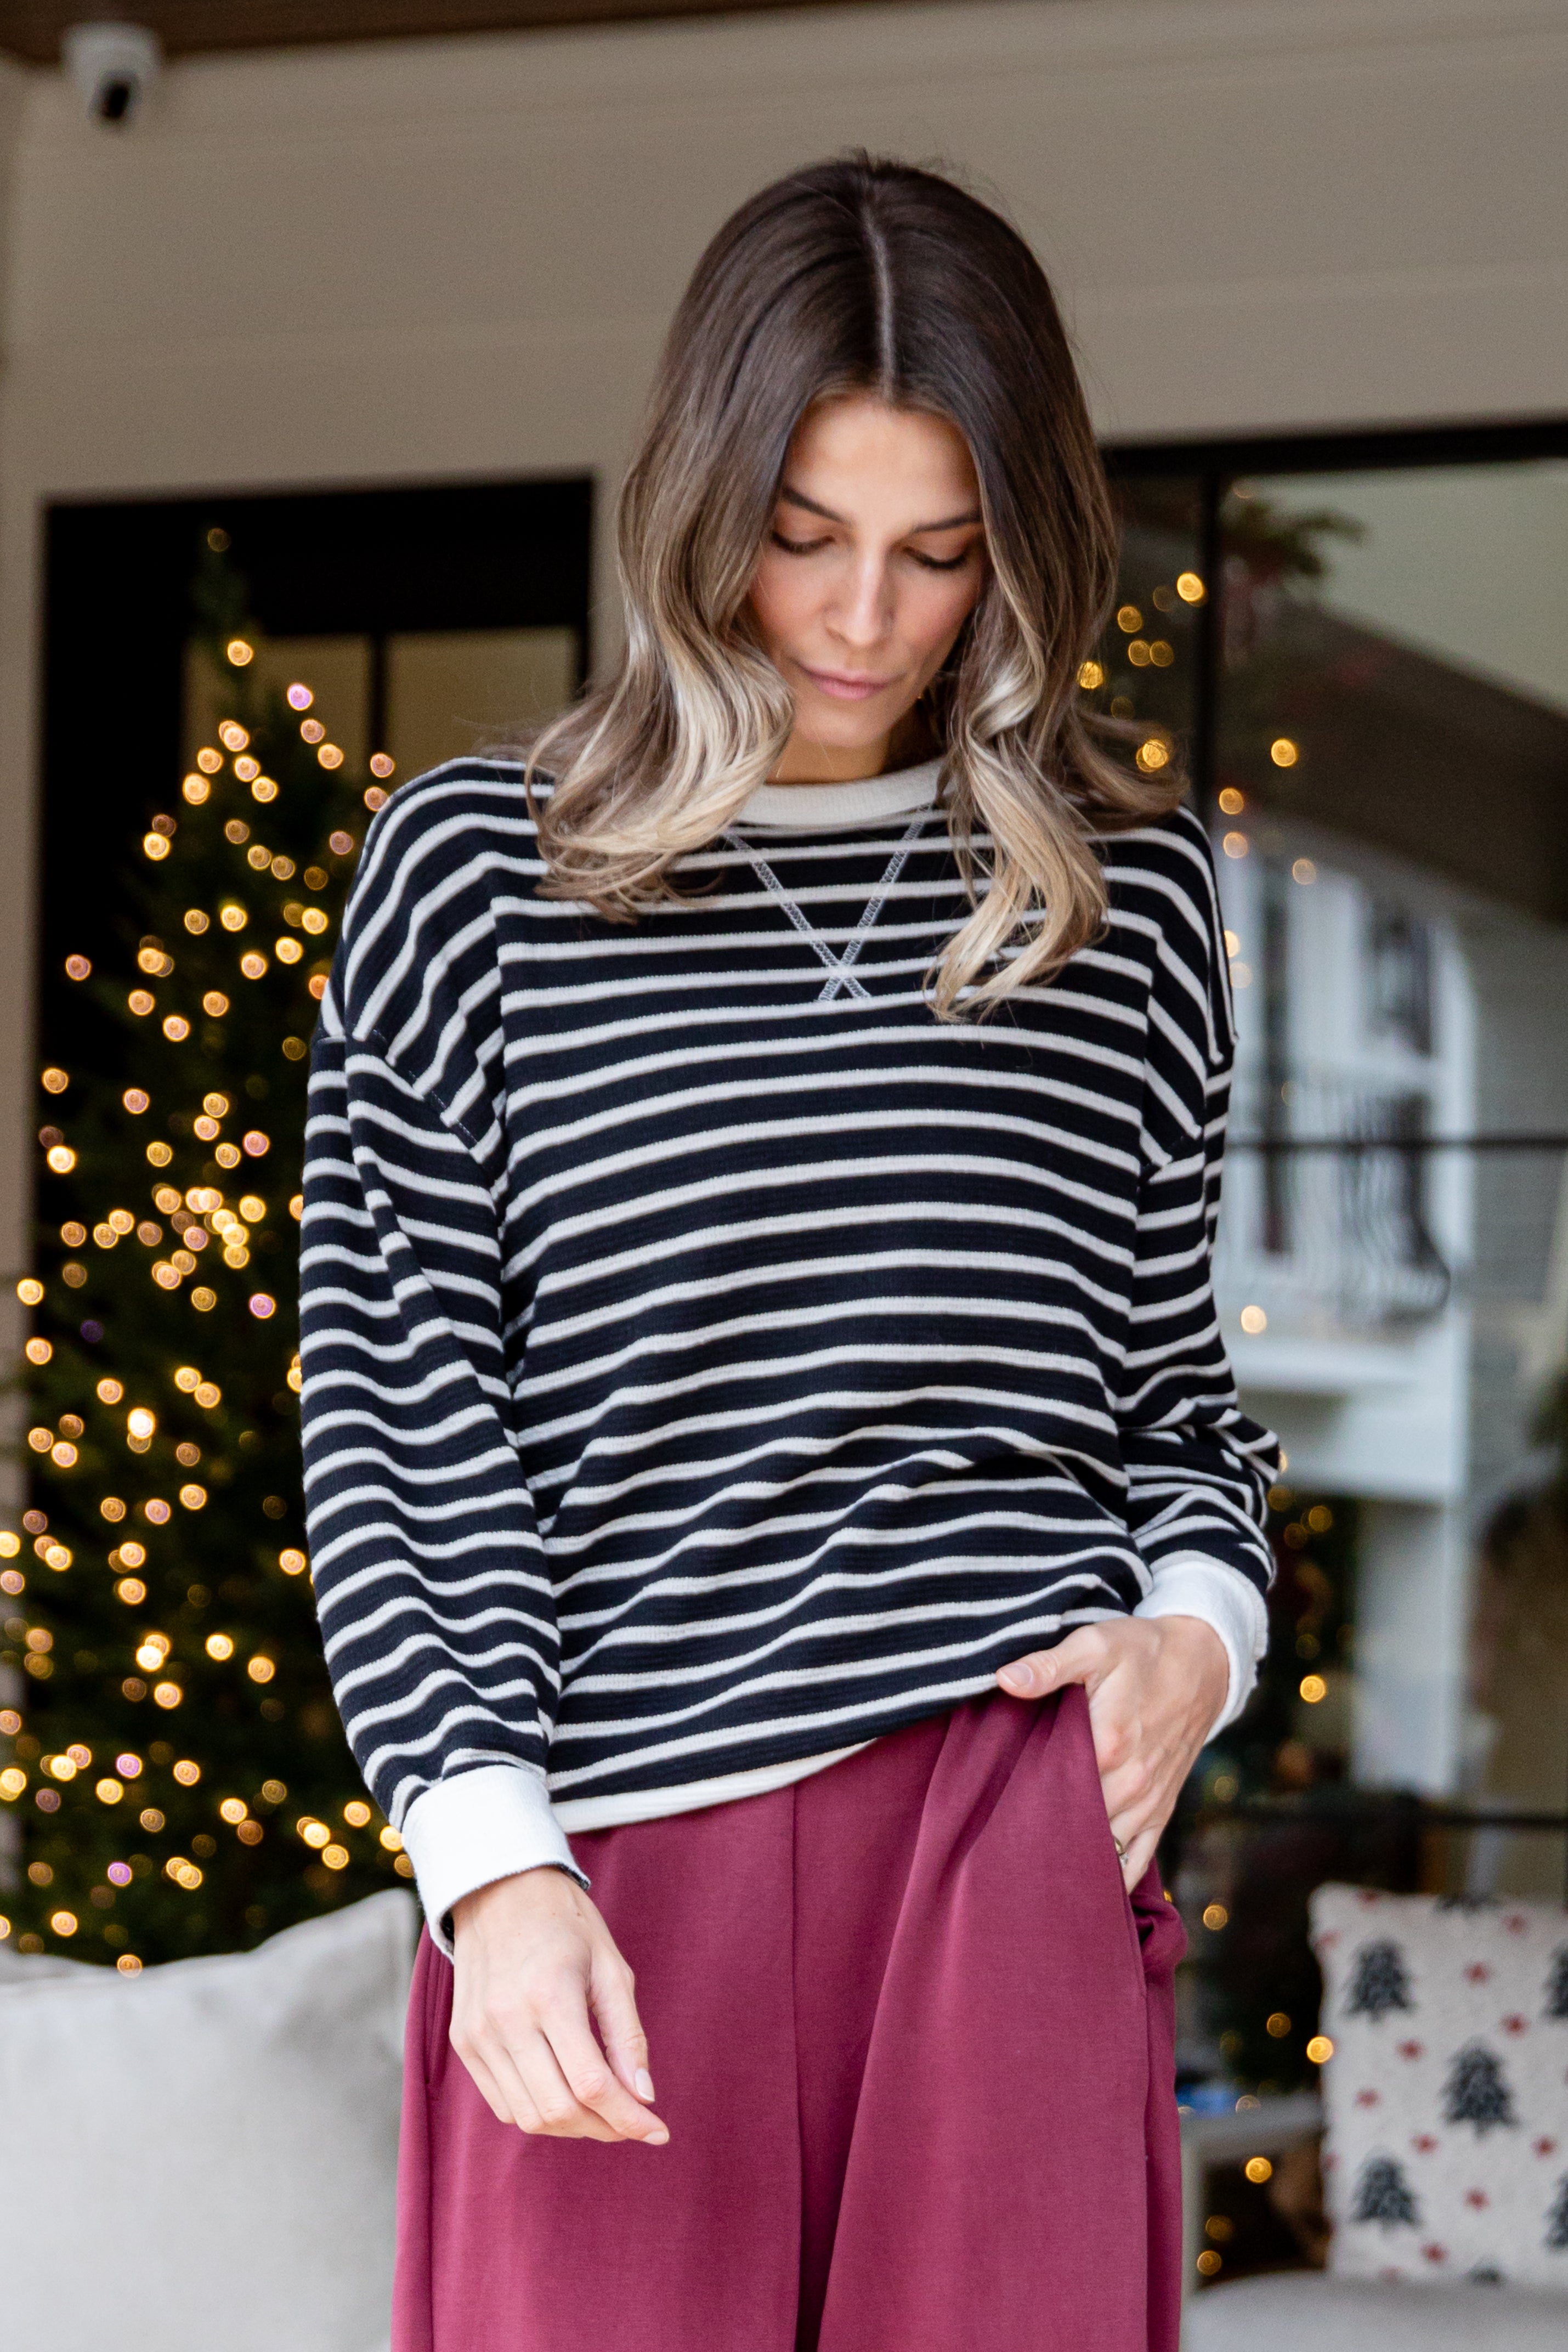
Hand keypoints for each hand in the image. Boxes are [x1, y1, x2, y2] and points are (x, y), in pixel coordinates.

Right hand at [450, 1866, 668, 2143]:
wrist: (498, 1890)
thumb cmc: (565, 1923)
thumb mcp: (611, 1966)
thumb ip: (628, 2035)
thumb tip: (644, 2097)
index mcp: (551, 1995)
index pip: (591, 2084)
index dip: (630, 2118)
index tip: (659, 2130)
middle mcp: (507, 2020)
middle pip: (559, 2110)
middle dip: (605, 2128)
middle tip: (634, 2120)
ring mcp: (479, 2034)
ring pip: (529, 2117)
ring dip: (573, 2127)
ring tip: (602, 2111)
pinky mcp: (464, 2042)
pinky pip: (503, 2104)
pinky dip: (538, 2113)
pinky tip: (564, 2095)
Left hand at [996, 1615, 1227, 1886]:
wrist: (1203, 1665)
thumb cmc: (1142, 1651)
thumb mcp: (1096, 1644)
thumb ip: (1049, 1665)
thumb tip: (1005, 1680)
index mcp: (1107, 1742)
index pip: (1050, 1789)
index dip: (1017, 1800)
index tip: (990, 1809)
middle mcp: (1130, 1782)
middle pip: (1073, 1826)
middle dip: (1038, 1836)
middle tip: (999, 1849)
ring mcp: (1147, 1801)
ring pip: (1102, 1852)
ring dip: (1070, 1861)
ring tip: (1028, 1876)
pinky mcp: (1160, 1810)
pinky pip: (1135, 1860)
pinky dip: (1110, 1880)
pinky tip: (1081, 1891)